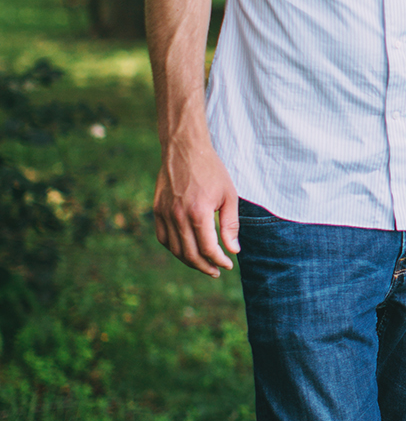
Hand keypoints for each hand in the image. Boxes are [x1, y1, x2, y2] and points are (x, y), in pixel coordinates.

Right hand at [153, 135, 239, 276]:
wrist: (185, 149)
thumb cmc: (211, 171)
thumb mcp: (229, 195)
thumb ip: (230, 225)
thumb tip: (233, 250)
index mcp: (198, 212)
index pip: (208, 249)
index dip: (219, 261)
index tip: (228, 265)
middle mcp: (178, 216)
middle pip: (190, 254)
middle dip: (205, 267)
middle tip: (216, 271)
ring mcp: (164, 213)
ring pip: (175, 249)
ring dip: (190, 262)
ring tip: (203, 265)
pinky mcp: (157, 210)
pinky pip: (163, 238)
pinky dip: (174, 249)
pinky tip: (186, 251)